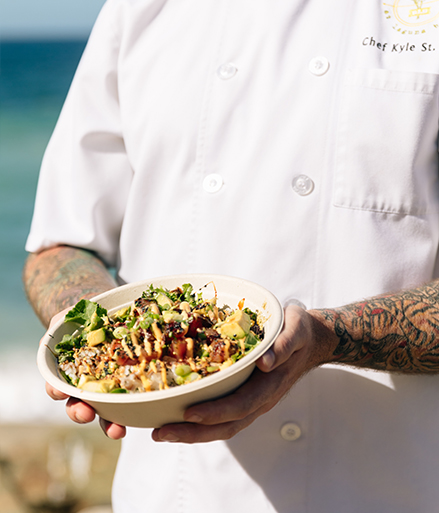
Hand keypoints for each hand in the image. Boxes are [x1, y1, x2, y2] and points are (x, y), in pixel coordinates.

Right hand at [43, 309, 125, 439]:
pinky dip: (136, 412)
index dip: (57, 391)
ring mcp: (112, 388)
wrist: (115, 313)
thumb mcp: (71, 318)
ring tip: (116, 430)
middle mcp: (90, 385)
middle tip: (86, 413)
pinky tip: (143, 417)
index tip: (60, 392)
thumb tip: (50, 336)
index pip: (58, 387)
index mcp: (72, 372)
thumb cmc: (90, 319)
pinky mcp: (135, 386)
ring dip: (108, 425)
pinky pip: (135, 402)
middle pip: (79, 407)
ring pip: (106, 413)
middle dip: (80, 413)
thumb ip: (61, 324)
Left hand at [152, 304, 326, 443]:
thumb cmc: (298, 331)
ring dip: (192, 434)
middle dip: (193, 432)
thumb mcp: (296, 329)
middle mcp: (261, 399)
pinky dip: (200, 424)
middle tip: (161, 433)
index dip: (214, 412)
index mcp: (271, 384)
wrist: (310, 341)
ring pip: (223, 427)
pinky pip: (223, 418)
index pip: (241, 404)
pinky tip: (178, 420)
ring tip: (161, 433)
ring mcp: (254, 402)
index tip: (188, 413)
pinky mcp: (246, 398)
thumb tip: (265, 363)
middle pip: (227, 425)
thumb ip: (285, 344)